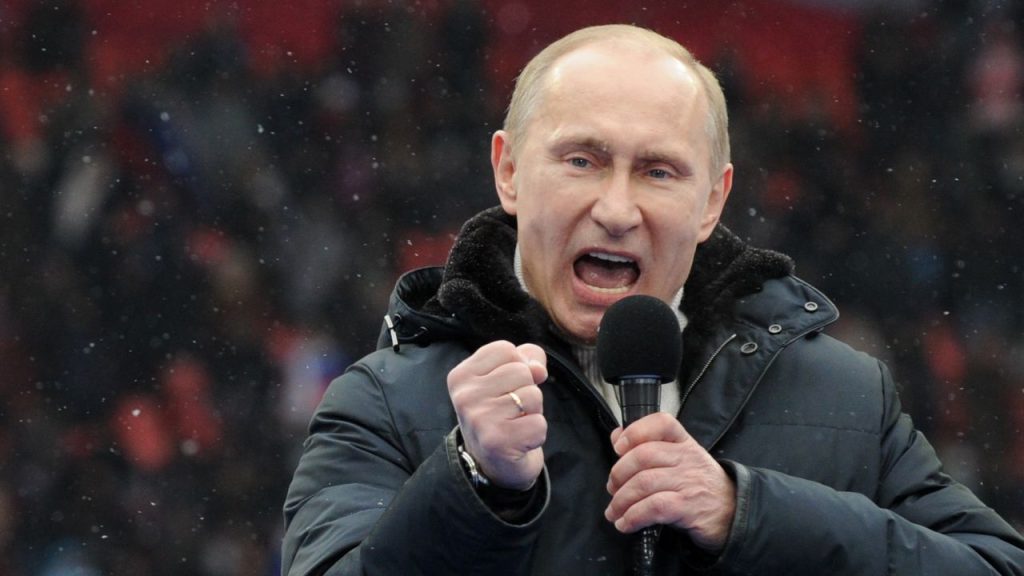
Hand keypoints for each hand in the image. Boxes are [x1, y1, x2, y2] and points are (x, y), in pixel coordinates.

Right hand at [447, 341, 547, 489]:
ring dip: (532, 411)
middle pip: (521, 370)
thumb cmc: (501, 413)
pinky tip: (519, 440)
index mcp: (461, 376)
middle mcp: (464, 396)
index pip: (505, 349)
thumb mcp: (506, 378)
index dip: (517, 365)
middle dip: (526, 390)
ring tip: (514, 423)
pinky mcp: (497, 441)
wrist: (493, 463)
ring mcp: (479, 419)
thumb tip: (538, 369)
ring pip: (532, 395)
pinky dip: (537, 433)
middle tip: (510, 410)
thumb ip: (526, 359)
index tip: (505, 387)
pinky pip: (539, 423)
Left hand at [604, 412, 734, 551]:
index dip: (635, 431)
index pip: (662, 422)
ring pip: (644, 483)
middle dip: (618, 474)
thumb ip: (648, 446)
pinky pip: (653, 507)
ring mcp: (689, 482)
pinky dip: (633, 517)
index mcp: (684, 442)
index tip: (618, 447)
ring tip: (614, 512)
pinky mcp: (688, 507)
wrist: (733, 514)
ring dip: (621, 500)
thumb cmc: (700, 486)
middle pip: (643, 455)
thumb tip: (617, 436)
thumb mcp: (679, 461)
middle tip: (612, 489)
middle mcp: (687, 458)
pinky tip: (626, 523)